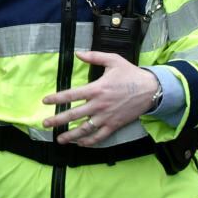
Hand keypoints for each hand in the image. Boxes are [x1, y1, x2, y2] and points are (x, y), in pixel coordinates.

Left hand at [41, 51, 158, 146]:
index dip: (57, 98)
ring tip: (60, 139)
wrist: (151, 89)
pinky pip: (100, 136)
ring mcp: (106, 116)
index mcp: (96, 89)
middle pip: (74, 114)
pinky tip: (81, 143)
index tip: (45, 101)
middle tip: (45, 124)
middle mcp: (99, 105)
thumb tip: (78, 53)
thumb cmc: (131, 74)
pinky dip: (90, 141)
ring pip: (85, 129)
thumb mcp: (113, 60)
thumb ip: (94, 57)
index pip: (71, 95)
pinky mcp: (115, 124)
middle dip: (58, 120)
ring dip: (71, 135)